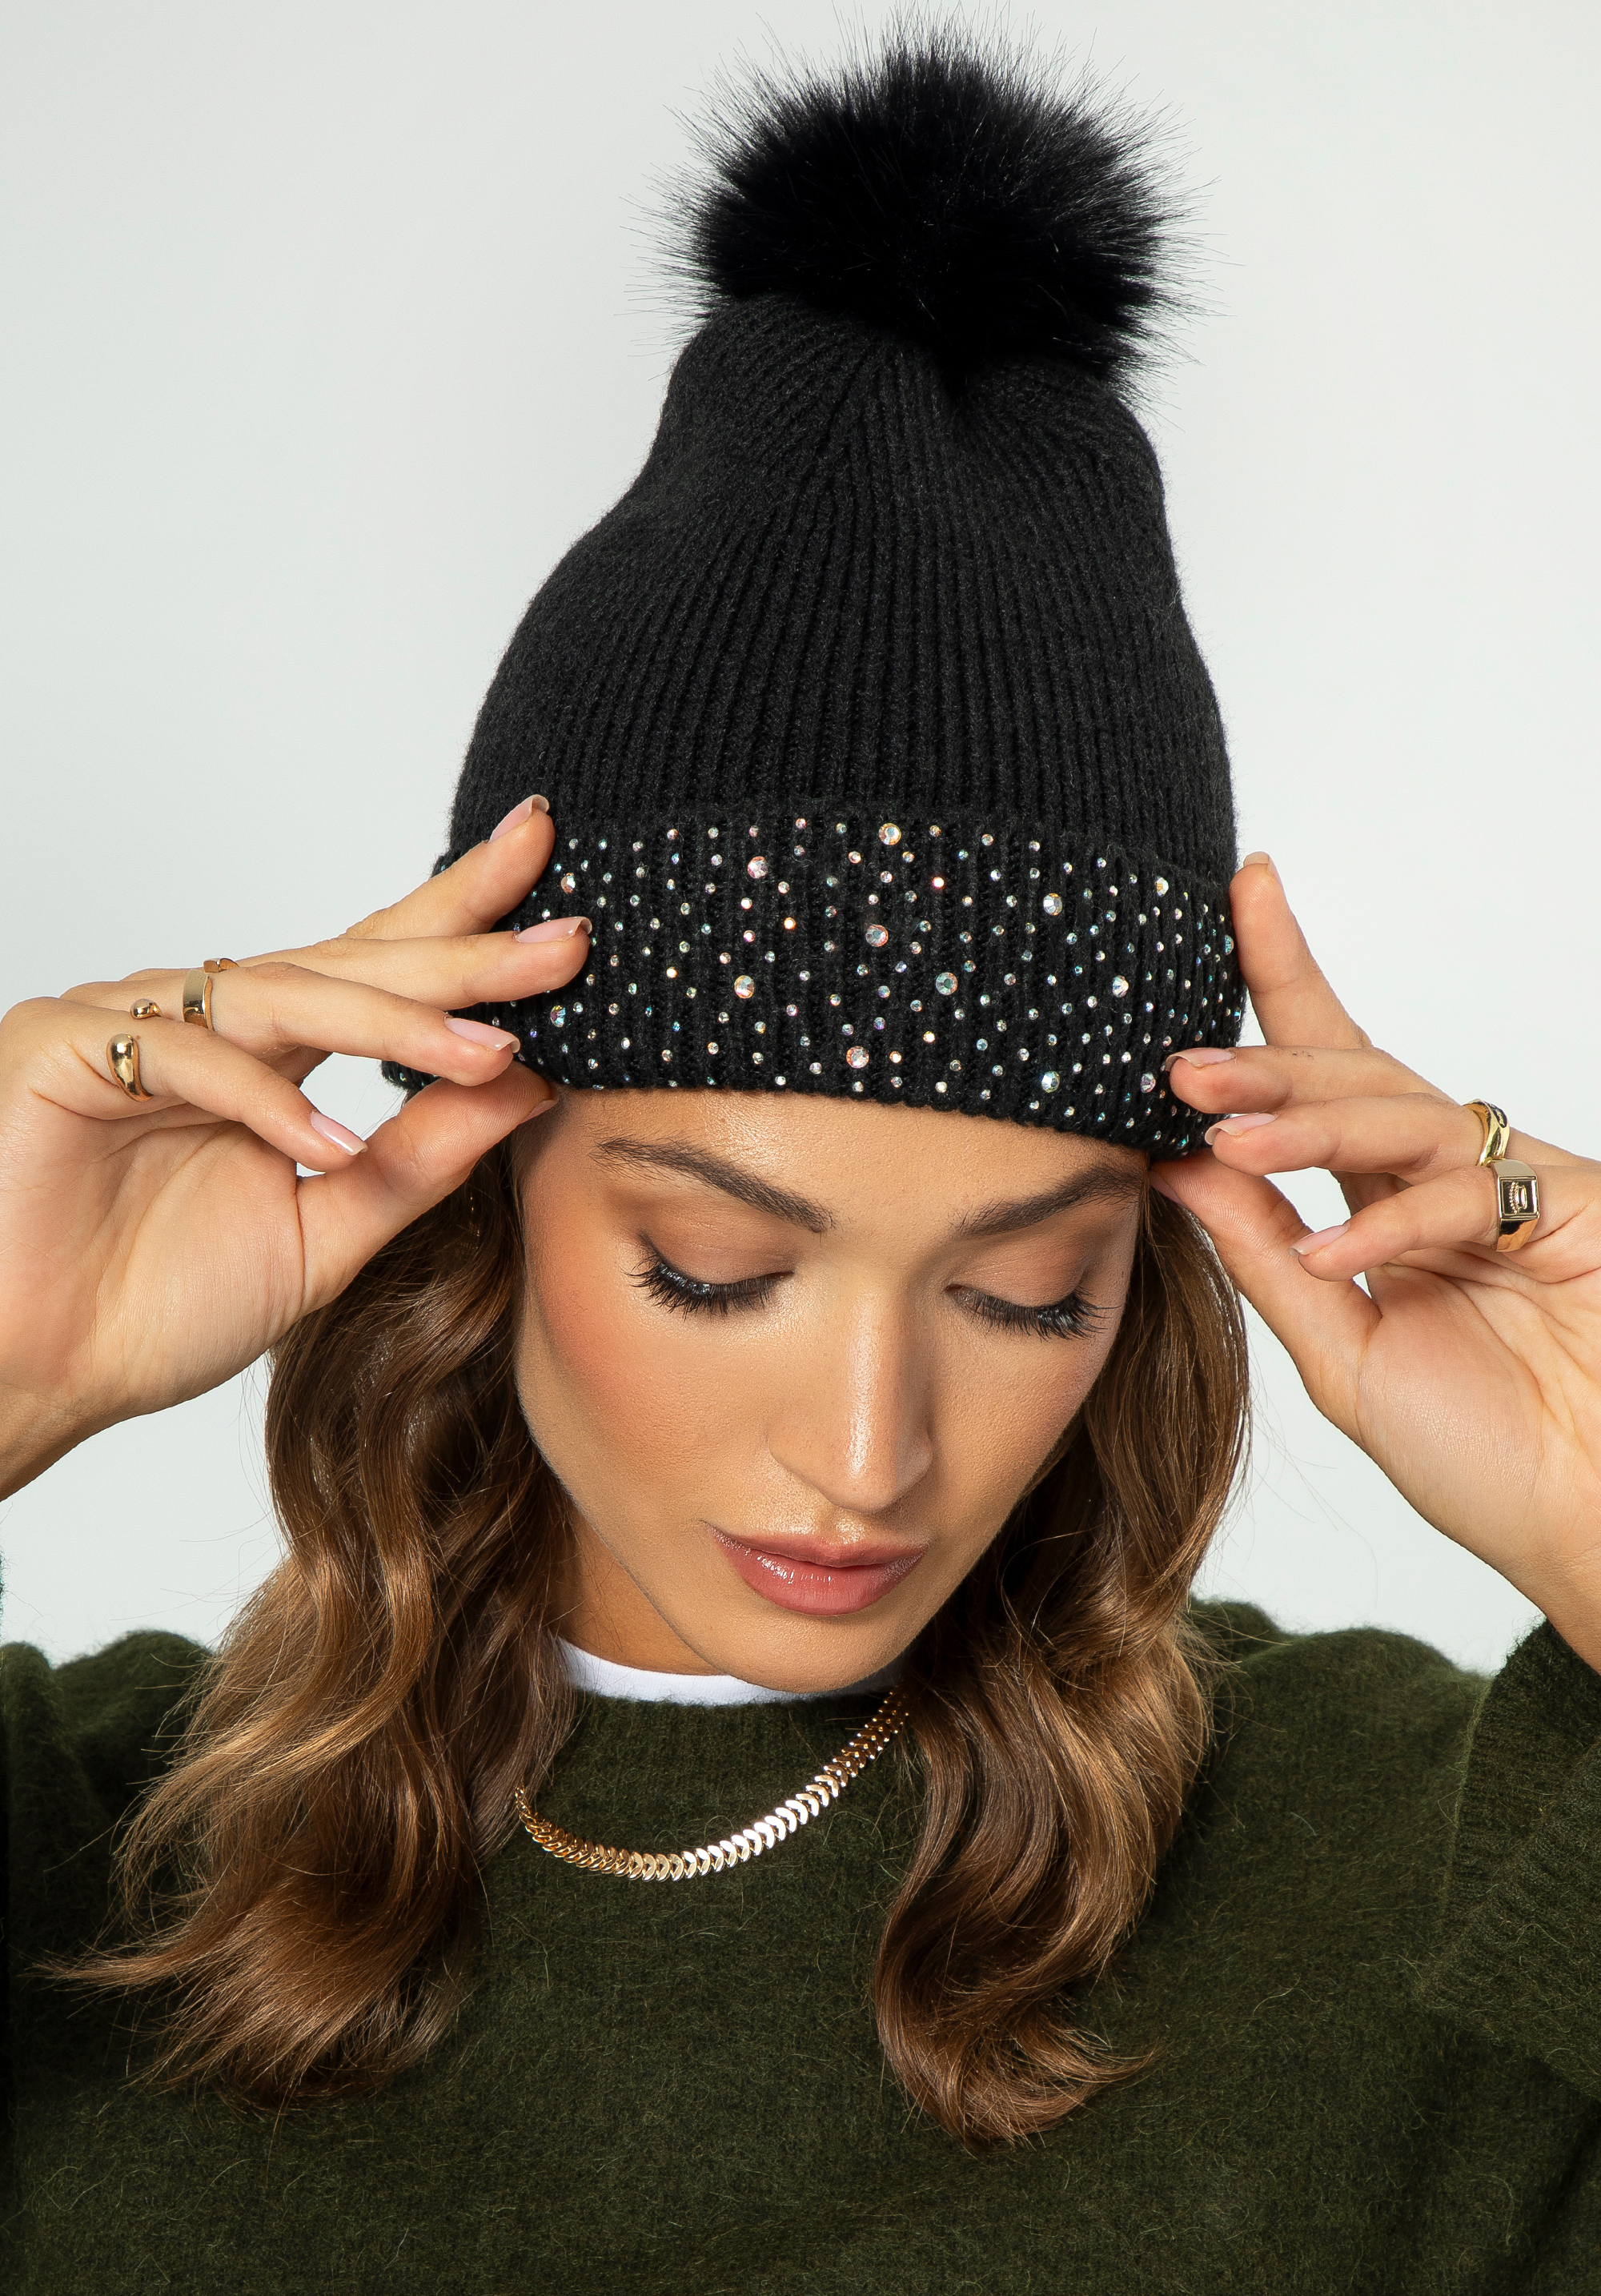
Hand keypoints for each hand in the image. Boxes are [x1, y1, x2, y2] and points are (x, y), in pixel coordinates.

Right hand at [0, 798, 586, 1497]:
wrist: (28, 1375)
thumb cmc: (153, 1306)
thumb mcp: (326, 1234)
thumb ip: (420, 1162)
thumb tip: (532, 1085)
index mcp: (268, 1054)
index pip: (379, 965)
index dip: (463, 920)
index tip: (559, 886)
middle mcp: (204, 1021)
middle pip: (347, 961)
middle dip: (460, 952)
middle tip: (564, 942)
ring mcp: (129, 1024)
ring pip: (276, 993)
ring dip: (388, 1022)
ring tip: (485, 1049)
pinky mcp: (60, 1050)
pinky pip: (182, 1060)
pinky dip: (262, 1103)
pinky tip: (331, 1144)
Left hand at [1154, 854, 1600, 1671]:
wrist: (1587, 1520)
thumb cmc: (1482, 1451)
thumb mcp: (1338, 1349)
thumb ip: (1263, 1256)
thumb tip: (1173, 1164)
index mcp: (1387, 1201)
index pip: (1321, 1077)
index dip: (1278, 981)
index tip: (1233, 894)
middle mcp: (1445, 1178)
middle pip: (1353, 1074)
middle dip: (1262, 1065)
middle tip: (1176, 1065)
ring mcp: (1511, 1186)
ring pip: (1400, 1116)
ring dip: (1308, 1123)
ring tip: (1225, 1139)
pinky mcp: (1567, 1211)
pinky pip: (1464, 1195)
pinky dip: (1390, 1223)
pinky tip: (1330, 1251)